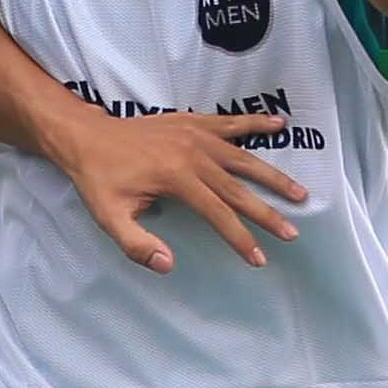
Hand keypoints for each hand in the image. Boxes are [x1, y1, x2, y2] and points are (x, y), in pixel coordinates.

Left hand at [49, 104, 307, 271]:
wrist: (87, 136)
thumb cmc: (98, 179)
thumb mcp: (109, 217)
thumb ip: (137, 244)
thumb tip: (168, 265)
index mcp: (176, 178)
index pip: (218, 214)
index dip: (240, 238)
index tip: (259, 258)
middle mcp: (192, 154)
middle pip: (238, 188)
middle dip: (267, 213)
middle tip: (291, 233)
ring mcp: (195, 135)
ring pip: (243, 157)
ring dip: (273, 175)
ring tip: (300, 192)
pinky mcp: (192, 122)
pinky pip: (230, 122)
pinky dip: (256, 123)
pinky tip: (280, 124)